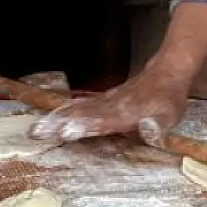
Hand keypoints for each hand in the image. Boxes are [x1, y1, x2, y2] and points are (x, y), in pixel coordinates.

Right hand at [28, 65, 190, 146]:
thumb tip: (149, 132)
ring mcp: (105, 101)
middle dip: (59, 123)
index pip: (103, 120)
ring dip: (56, 118)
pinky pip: (80, 105)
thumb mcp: (170, 114)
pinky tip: (51, 118)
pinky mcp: (103, 100)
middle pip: (82, 114)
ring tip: (36, 128)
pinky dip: (64, 111)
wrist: (165, 73)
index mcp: (127, 112)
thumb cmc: (167, 100)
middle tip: (37, 131)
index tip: (67, 131)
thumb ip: (158, 125)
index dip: (86, 126)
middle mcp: (111, 106)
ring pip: (77, 109)